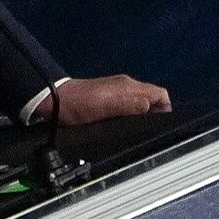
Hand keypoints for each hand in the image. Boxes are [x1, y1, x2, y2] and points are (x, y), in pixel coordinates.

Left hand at [50, 74, 172, 122]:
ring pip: (140, 104)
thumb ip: (129, 106)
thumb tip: (150, 106)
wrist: (52, 102)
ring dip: (142, 116)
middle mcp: (125, 87)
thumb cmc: (76, 105)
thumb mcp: (104, 107)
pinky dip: (131, 116)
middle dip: (155, 114)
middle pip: (152, 99)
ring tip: (137, 131)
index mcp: (128, 87)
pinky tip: (123, 127)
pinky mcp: (108, 99)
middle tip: (149, 132)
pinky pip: (128, 106)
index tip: (162, 125)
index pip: (160, 94)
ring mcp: (116, 92)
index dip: (166, 110)